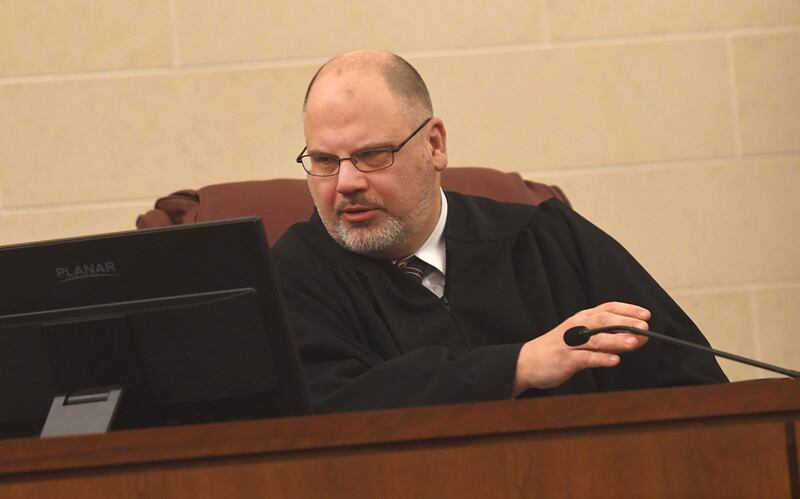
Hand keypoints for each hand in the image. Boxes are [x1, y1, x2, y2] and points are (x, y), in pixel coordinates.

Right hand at [513, 302, 650, 395]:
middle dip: (625, 323)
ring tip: (634, 342)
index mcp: (581, 319)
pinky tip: (614, 360)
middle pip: (603, 321)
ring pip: (596, 339)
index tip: (645, 314)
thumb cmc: (557, 349)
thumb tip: (634, 337)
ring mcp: (570, 343)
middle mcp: (577, 327)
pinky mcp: (565, 360)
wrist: (527, 362)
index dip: (627, 310)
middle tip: (644, 328)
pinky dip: (600, 359)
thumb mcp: (580, 337)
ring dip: (616, 340)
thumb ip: (605, 337)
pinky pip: (585, 358)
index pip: (607, 308)